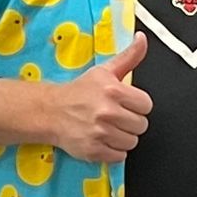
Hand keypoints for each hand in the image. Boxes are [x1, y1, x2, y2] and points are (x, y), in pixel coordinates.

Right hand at [0, 33, 154, 162]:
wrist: (49, 111)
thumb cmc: (79, 91)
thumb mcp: (104, 71)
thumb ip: (129, 57)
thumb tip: (142, 39)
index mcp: (113, 91)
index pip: (146, 105)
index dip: (137, 105)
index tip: (125, 104)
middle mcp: (107, 112)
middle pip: (141, 125)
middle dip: (130, 121)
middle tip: (115, 116)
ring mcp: (100, 133)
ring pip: (132, 142)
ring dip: (122, 137)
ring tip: (108, 128)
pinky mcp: (93, 150)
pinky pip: (119, 156)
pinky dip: (113, 151)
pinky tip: (102, 139)